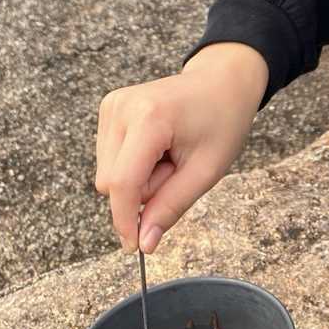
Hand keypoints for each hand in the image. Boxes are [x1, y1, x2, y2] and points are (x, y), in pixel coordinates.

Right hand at [95, 57, 262, 255]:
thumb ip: (171, 207)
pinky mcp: (109, 108)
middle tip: (177, 170)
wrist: (221, 82)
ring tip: (169, 155)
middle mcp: (122, 107)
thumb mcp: (206, 171)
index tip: (135, 247)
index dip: (126, 220)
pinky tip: (157, 147)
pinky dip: (133, 164)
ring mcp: (112, 104)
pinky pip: (109, 159)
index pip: (122, 182)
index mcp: (149, 117)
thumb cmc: (221, 122)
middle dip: (143, 192)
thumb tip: (144, 243)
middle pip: (111, 182)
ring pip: (107, 173)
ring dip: (138, 178)